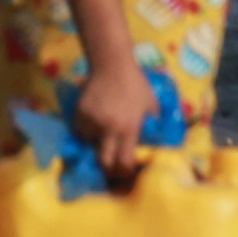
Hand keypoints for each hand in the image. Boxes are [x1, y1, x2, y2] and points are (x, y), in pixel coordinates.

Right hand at [74, 53, 156, 185]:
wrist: (112, 65)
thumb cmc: (135, 85)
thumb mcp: (152, 105)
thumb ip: (154, 124)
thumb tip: (158, 141)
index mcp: (129, 129)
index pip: (124, 162)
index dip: (125, 171)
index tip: (127, 171)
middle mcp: (109, 129)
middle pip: (103, 162)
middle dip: (107, 166)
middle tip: (110, 163)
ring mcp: (92, 121)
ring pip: (89, 144)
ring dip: (94, 144)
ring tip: (101, 136)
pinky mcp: (80, 112)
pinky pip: (79, 130)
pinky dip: (85, 130)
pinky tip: (92, 123)